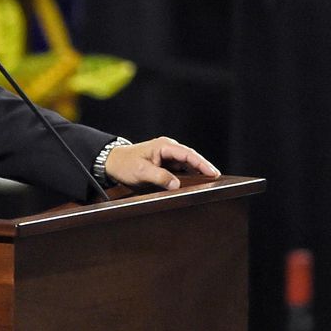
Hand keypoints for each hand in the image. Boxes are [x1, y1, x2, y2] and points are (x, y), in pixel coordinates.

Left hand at [104, 136, 220, 190]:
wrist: (112, 162)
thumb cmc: (125, 164)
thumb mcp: (141, 172)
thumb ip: (159, 177)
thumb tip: (176, 184)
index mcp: (164, 146)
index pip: (188, 154)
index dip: (202, 164)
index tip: (214, 173)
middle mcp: (168, 148)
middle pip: (191, 158)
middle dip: (204, 168)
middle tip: (218, 180)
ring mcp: (167, 155)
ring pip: (187, 164)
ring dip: (198, 172)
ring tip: (210, 183)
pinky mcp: (166, 163)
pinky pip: (181, 169)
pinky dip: (189, 175)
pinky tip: (196, 184)